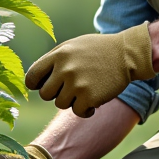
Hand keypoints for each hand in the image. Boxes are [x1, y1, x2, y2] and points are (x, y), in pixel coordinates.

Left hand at [24, 23, 154, 116]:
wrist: (127, 54)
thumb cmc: (98, 50)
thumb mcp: (72, 46)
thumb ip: (53, 60)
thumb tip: (34, 81)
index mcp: (58, 55)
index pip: (32, 77)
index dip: (36, 85)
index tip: (44, 86)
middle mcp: (65, 69)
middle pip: (45, 94)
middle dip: (56, 94)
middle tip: (71, 88)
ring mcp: (77, 84)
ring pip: (61, 104)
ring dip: (72, 101)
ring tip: (86, 90)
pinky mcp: (89, 97)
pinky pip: (78, 112)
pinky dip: (85, 110)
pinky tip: (93, 100)